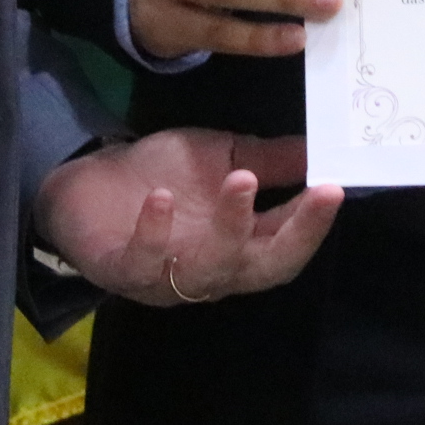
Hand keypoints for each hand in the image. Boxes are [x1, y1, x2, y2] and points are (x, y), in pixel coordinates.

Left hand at [33, 128, 343, 306]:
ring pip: (212, 268)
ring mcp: (169, 276)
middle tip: (320, 191)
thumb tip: (323, 147)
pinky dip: (156, 233)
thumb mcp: (221, 159)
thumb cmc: (162, 175)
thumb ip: (267, 160)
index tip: (338, 183)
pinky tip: (162, 198)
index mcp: (241, 245)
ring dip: (232, 226)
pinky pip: (144, 263)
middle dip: (298, 233)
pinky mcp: (123, 270)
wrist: (87, 183)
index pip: (290, 243)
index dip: (316, 220)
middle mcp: (213, 270)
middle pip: (266, 268)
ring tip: (242, 180)